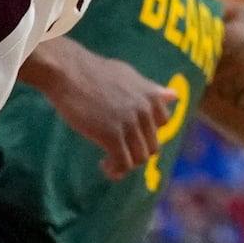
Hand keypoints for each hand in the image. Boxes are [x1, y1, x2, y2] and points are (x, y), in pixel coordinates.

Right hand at [21, 38, 178, 179]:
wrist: (69, 71)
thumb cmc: (95, 72)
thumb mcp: (129, 75)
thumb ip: (151, 90)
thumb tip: (174, 96)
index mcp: (151, 96)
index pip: (163, 124)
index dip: (147, 131)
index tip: (131, 134)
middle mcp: (145, 111)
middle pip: (152, 145)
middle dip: (136, 151)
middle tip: (117, 151)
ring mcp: (129, 124)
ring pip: (139, 158)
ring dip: (126, 164)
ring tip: (109, 159)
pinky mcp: (111, 136)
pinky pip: (122, 164)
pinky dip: (115, 171)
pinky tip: (104, 165)